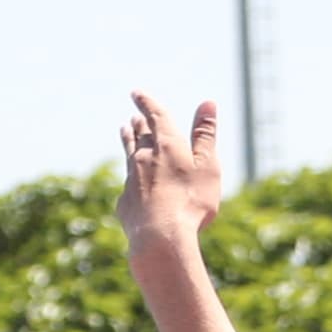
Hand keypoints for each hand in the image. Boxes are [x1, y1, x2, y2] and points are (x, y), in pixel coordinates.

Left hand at [118, 92, 230, 257]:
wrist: (162, 237)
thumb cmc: (191, 201)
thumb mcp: (207, 166)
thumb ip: (205, 135)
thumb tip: (208, 103)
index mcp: (166, 145)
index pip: (154, 116)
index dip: (146, 102)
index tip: (136, 93)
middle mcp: (144, 158)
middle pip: (139, 135)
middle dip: (138, 124)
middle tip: (134, 117)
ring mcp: (131, 180)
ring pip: (129, 155)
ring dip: (127, 141)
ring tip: (123, 130)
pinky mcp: (125, 202)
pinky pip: (128, 185)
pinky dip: (131, 177)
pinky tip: (131, 181)